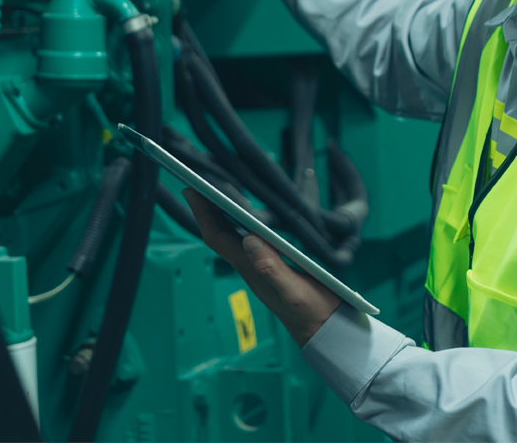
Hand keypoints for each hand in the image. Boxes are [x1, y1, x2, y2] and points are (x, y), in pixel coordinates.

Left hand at [182, 188, 340, 346]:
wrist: (325, 332)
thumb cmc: (312, 314)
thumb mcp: (295, 292)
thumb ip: (272, 269)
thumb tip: (249, 239)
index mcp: (253, 271)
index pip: (219, 239)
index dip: (203, 215)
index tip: (191, 190)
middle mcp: (251, 268)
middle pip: (221, 235)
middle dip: (206, 210)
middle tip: (195, 184)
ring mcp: (260, 269)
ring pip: (232, 238)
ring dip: (220, 216)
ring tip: (214, 195)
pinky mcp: (271, 269)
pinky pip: (247, 242)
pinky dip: (240, 225)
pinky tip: (245, 218)